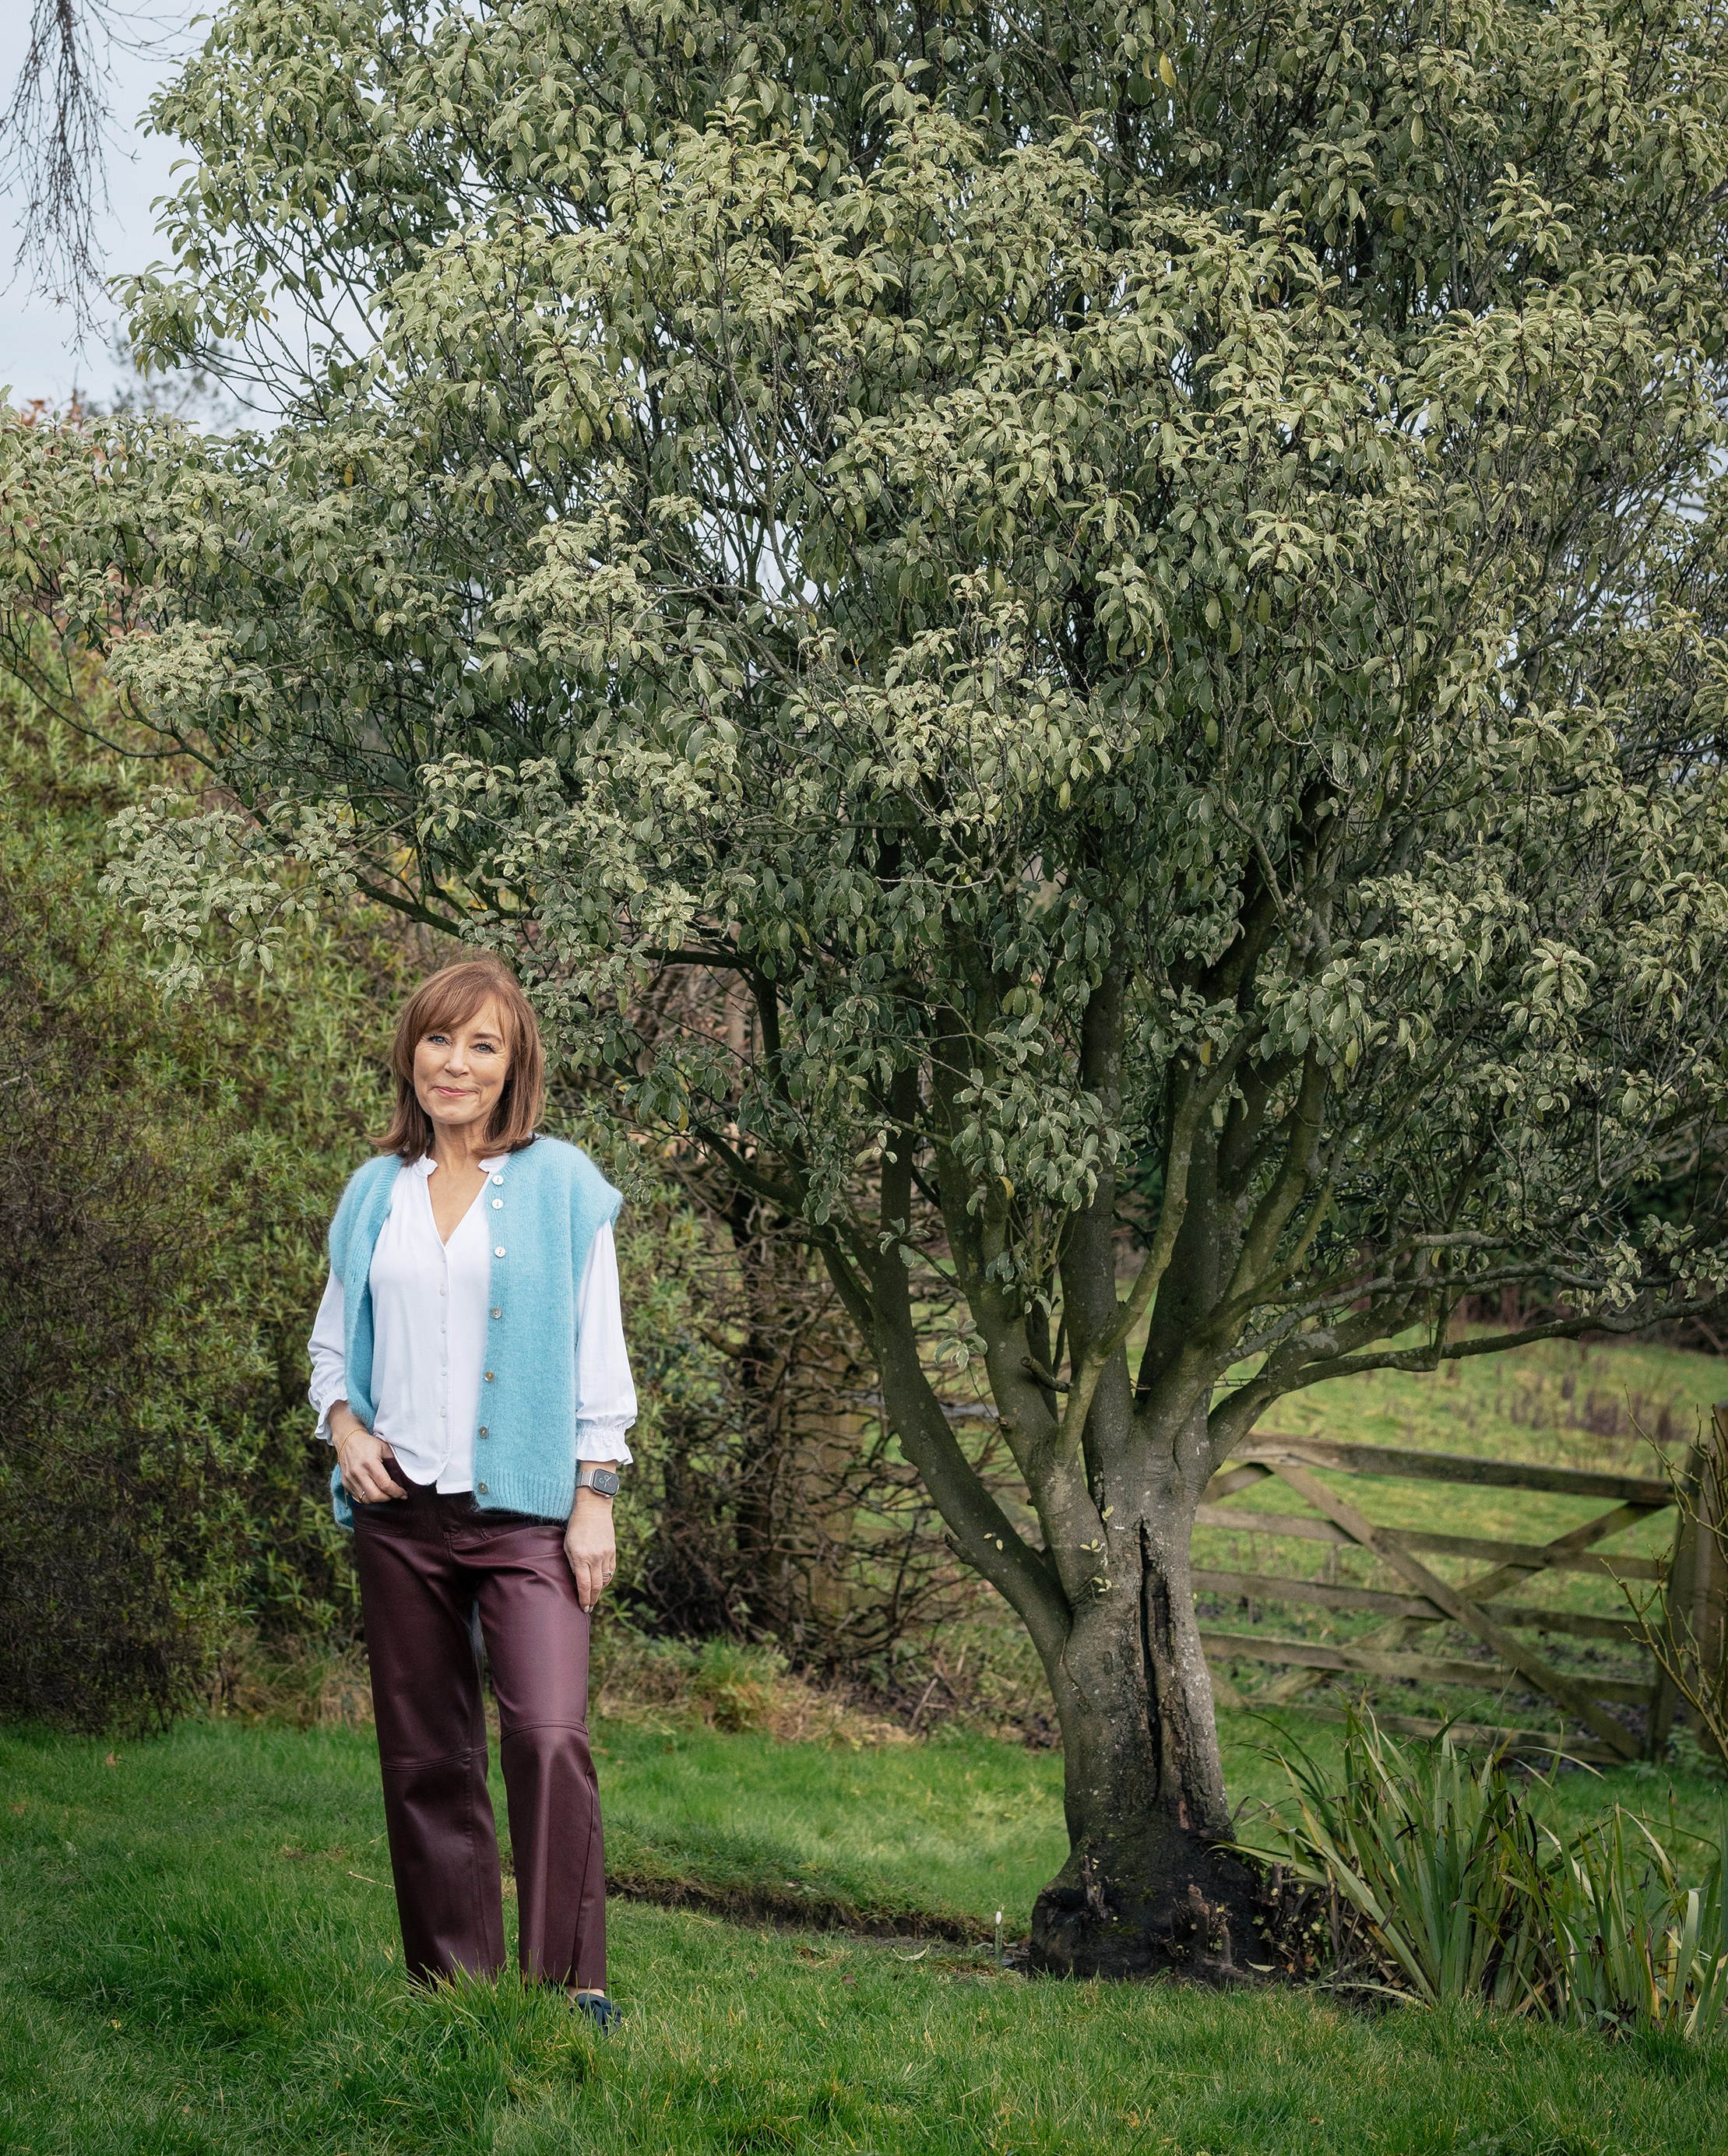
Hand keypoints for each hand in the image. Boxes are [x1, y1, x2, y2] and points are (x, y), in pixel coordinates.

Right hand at [333, 1416, 401, 1504]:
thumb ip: (393, 1462)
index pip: (385, 1484)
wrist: (347, 1440)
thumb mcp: (384, 1447)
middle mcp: (358, 1472)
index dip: (396, 1492)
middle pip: (375, 1496)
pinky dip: (368, 1498)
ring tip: (385, 1494)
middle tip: (395, 1495)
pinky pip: (357, 1498)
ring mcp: (350, 1478)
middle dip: (388, 1498)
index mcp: (369, 1462)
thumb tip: (403, 1478)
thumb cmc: (368, 1443)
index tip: (403, 1494)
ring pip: (366, 1500)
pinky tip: (374, 1492)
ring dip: (378, 1500)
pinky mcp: (345, 1482)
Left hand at [564, 1490, 616, 1612]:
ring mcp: (606, 1554)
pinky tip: (601, 1582)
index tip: (583, 1608)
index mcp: (581, 1557)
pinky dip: (607, 1579)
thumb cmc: (575, 1527)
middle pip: (597, 1586)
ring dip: (599, 1590)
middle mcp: (595, 1557)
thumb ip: (572, 1564)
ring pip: (605, 1579)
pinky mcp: (613, 1550)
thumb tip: (577, 1581)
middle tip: (589, 1607)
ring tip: (594, 1596)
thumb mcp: (568, 1545)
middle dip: (592, 1599)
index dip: (584, 1599)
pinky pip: (611, 1570)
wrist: (593, 1509)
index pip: (584, 1585)